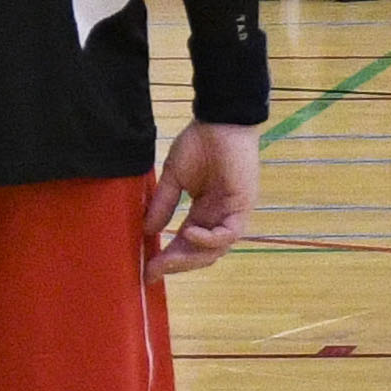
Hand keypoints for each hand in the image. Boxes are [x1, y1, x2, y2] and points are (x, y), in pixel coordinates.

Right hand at [143, 122, 259, 278]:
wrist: (220, 120)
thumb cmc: (200, 143)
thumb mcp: (174, 177)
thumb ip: (163, 204)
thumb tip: (147, 231)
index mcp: (204, 212)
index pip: (187, 244)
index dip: (168, 259)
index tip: (147, 271)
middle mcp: (219, 217)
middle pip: (202, 254)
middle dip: (177, 264)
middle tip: (154, 270)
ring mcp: (233, 213)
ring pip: (216, 250)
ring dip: (191, 257)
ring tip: (168, 258)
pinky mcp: (243, 205)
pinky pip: (229, 233)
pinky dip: (209, 239)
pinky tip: (189, 232)